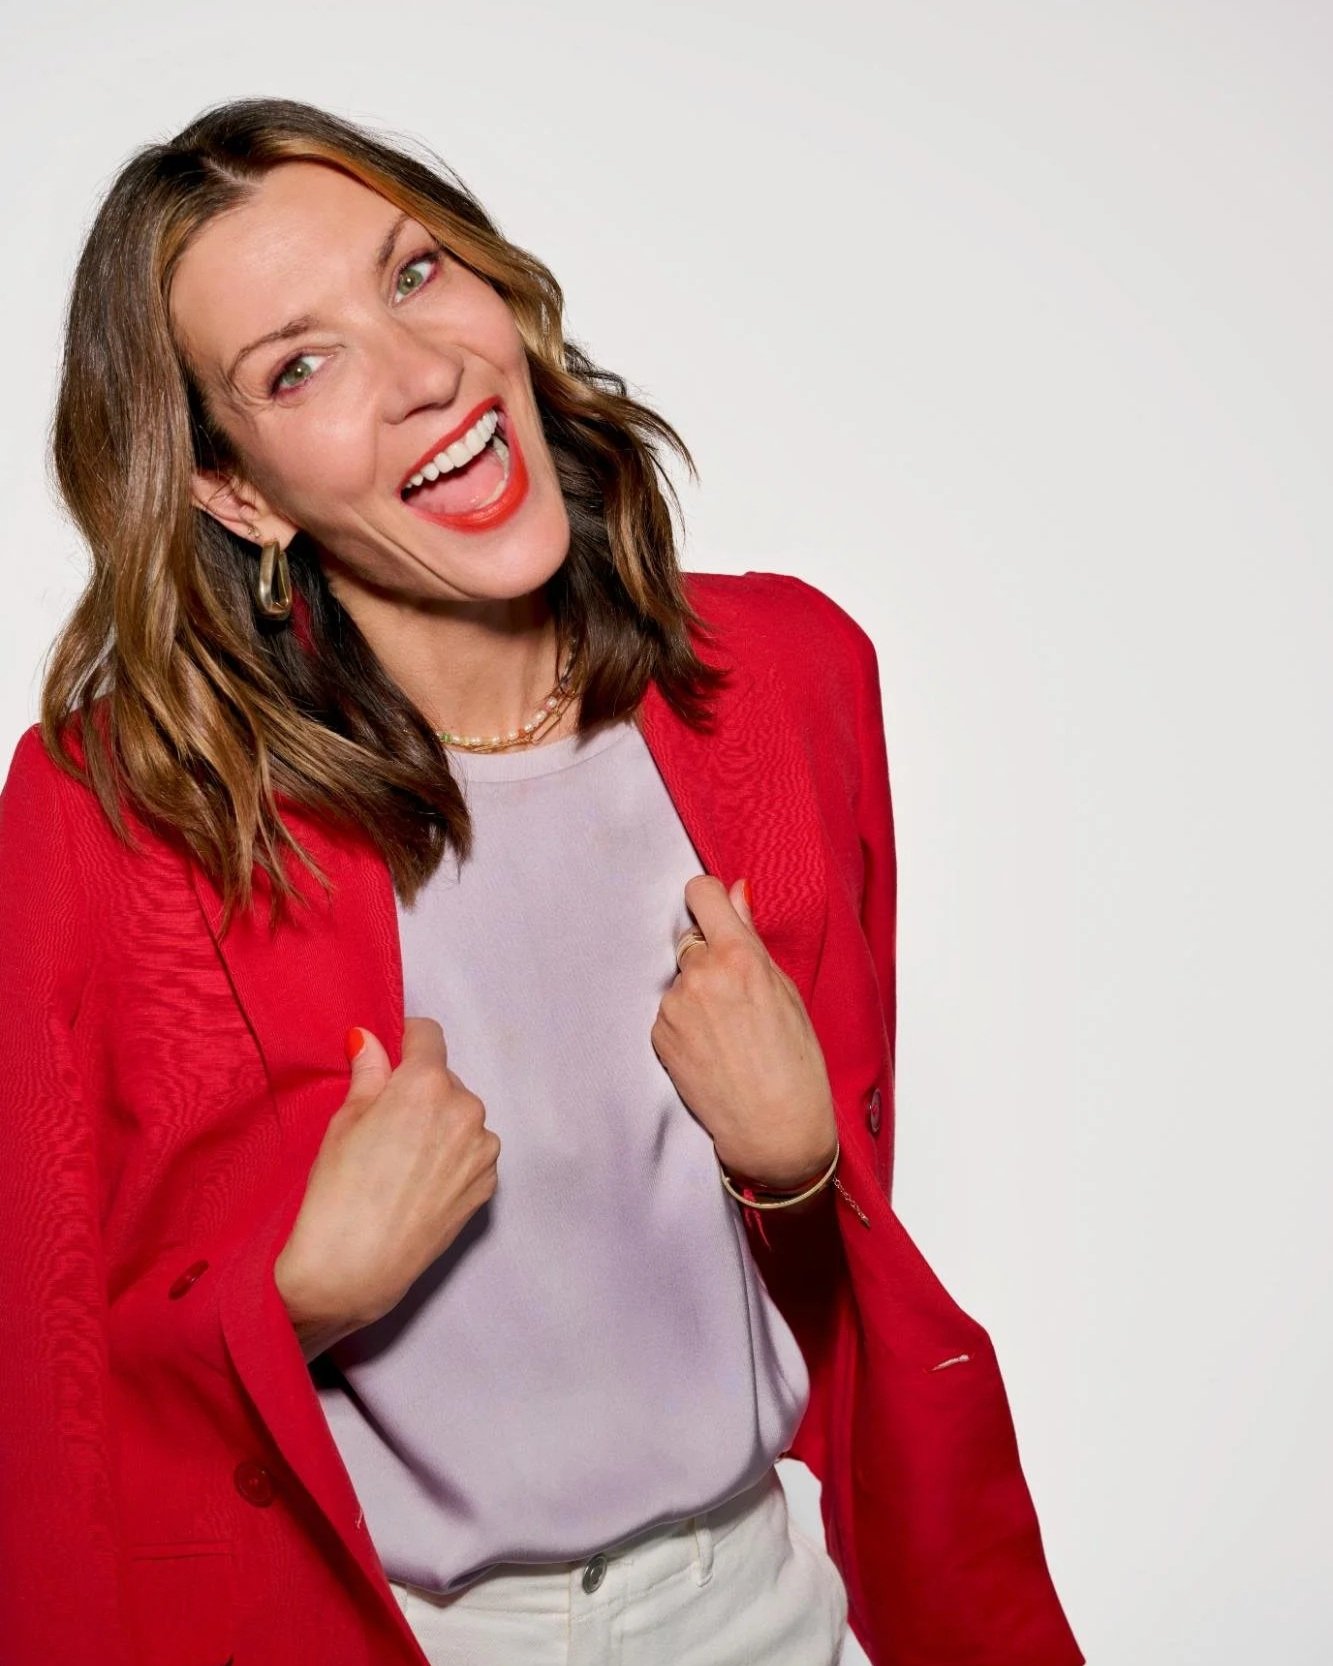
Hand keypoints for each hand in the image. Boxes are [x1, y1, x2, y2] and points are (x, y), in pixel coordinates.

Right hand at [274, 1017, 500, 1353]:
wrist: (355, 1270)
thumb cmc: (338, 1192)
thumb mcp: (344, 1121)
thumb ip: (368, 1072)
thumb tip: (371, 1039)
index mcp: (428, 1084)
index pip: (428, 1035)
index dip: (406, 1042)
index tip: (389, 1060)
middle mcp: (467, 1108)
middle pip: (445, 1079)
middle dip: (420, 1090)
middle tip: (386, 1124)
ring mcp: (483, 1149)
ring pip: (461, 1117)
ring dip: (440, 1124)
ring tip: (403, 1161)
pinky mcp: (488, 1184)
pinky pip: (472, 1152)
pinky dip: (453, 1157)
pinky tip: (420, 1183)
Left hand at [650, 875, 837, 1191]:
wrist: (773, 1129)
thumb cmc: (795, 1064)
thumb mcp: (787, 992)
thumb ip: (753, 939)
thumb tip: (736, 893)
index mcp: (739, 957)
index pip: (702, 893)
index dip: (710, 899)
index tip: (716, 910)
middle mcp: (700, 975)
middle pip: (692, 940)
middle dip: (710, 957)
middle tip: (737, 995)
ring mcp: (674, 1006)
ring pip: (682, 980)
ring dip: (698, 994)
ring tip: (728, 1033)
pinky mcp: (659, 1035)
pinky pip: (671, 1012)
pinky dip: (687, 1024)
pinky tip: (713, 1049)